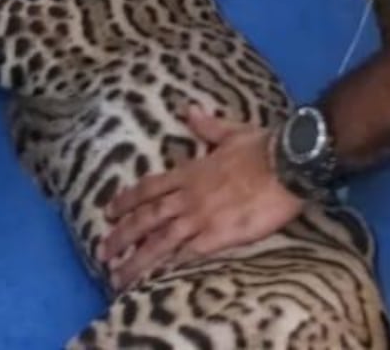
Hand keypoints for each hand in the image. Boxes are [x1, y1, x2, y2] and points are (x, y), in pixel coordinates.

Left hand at [101, 107, 302, 289]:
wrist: (287, 164)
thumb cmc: (262, 147)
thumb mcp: (231, 131)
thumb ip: (207, 126)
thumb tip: (189, 110)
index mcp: (191, 171)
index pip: (150, 187)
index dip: (127, 200)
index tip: (108, 212)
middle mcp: (189, 196)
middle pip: (147, 218)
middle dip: (122, 235)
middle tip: (102, 251)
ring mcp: (201, 217)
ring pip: (160, 241)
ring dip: (136, 258)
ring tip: (117, 275)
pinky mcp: (218, 235)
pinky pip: (187, 254)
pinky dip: (169, 266)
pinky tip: (155, 279)